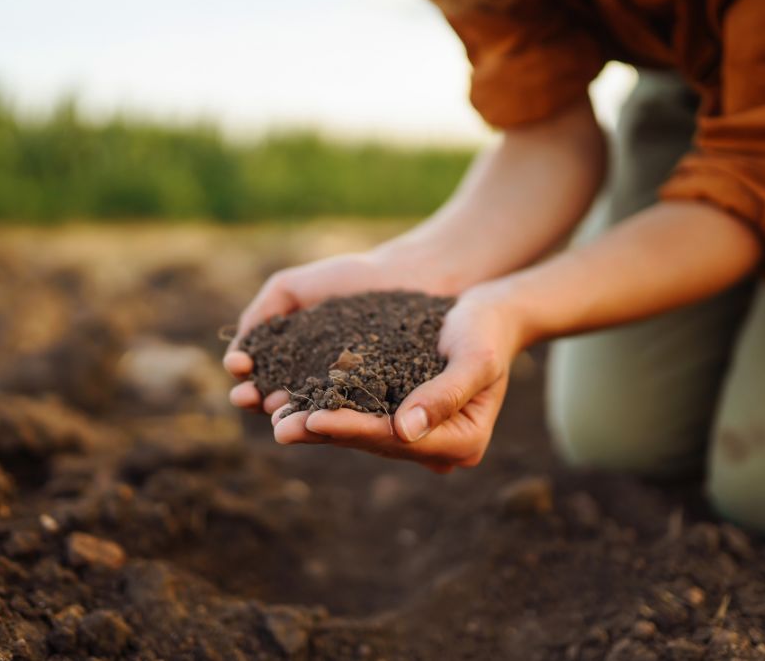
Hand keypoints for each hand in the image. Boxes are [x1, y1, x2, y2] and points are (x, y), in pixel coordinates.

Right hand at [223, 249, 454, 412]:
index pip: (261, 377)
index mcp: (293, 361)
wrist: (408, 275)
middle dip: (258, 400)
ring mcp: (347, 397)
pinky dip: (331, 416)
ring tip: (274, 410)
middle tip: (247, 396)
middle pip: (279, 401)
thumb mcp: (292, 288)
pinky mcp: (378, 404)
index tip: (238, 367)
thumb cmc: (351, 279)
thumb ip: (262, 312)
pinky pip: (352, 413)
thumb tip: (236, 353)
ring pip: (310, 412)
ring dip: (288, 414)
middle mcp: (316, 385)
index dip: (245, 377)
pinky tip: (316, 410)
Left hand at [270, 283, 522, 472]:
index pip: (397, 440)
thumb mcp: (475, 357)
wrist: (489, 316)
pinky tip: (292, 402)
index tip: (314, 419)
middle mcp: (438, 447)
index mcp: (463, 442)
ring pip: (360, 434)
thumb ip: (446, 393)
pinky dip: (327, 409)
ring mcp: (418, 435)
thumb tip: (404, 430)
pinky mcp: (399, 416)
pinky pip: (358, 417)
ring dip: (317, 426)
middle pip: (373, 442)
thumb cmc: (487, 331)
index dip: (353, 429)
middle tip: (279, 427)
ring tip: (275, 418)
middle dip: (324, 433)